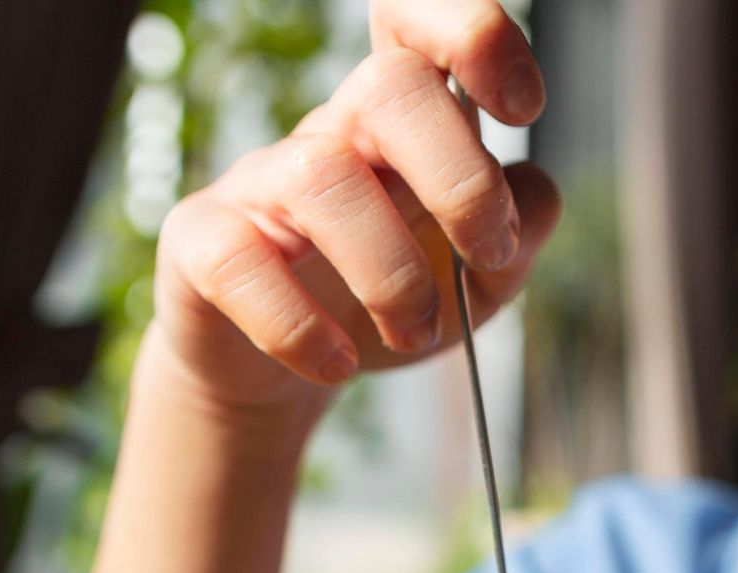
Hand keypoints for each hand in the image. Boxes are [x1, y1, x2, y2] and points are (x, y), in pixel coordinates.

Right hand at [150, 0, 561, 420]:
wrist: (289, 373)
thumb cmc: (385, 305)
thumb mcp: (477, 275)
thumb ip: (520, 229)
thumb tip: (533, 193)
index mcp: (404, 125)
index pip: (416, 22)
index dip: (474, 36)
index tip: (522, 109)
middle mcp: (332, 135)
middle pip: (391, 88)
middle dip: (462, 179)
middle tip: (489, 255)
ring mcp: (262, 183)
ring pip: (324, 178)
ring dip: (392, 273)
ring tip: (414, 332)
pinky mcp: (204, 246)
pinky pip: (241, 263)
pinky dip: (300, 326)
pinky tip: (338, 363)